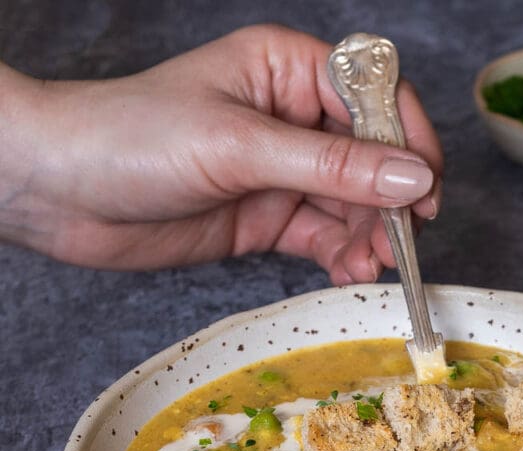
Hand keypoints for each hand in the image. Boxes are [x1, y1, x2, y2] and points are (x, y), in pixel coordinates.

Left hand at [0, 25, 441, 281]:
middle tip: (402, 244)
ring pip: (353, 204)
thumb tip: (413, 178)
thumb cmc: (133, 139)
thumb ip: (331, 165)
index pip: (374, 98)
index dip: (408, 142)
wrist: (61, 193)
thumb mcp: (240, 147)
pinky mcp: (266, 218)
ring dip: (369, 237)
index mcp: (286, 70)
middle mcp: (291, 118)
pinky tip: (347, 274)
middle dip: (391, 202)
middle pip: (372, 158)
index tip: (426, 192)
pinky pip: (324, 237)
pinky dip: (342, 257)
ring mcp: (280, 172)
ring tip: (369, 268)